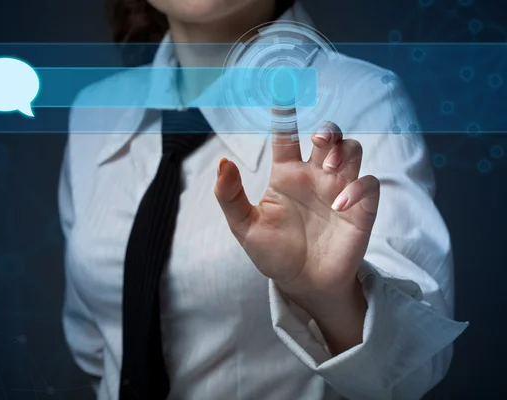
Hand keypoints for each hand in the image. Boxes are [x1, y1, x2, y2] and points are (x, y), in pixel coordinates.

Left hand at [214, 108, 379, 318]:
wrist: (303, 285)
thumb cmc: (274, 254)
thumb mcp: (244, 228)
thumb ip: (230, 196)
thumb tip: (222, 163)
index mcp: (286, 174)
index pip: (287, 135)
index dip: (285, 112)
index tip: (283, 87)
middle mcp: (314, 176)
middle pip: (329, 136)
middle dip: (328, 130)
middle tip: (320, 141)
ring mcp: (339, 190)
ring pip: (353, 150)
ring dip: (344, 151)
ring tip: (329, 169)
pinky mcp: (361, 209)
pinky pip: (369, 183)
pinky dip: (358, 187)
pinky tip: (339, 204)